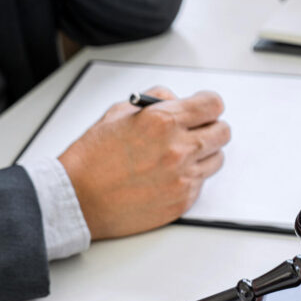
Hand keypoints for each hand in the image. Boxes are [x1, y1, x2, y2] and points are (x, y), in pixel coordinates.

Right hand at [58, 87, 230, 240]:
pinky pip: (201, 183)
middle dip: (210, 128)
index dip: (208, 106)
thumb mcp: (118, 112)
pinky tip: (167, 176)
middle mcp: (179, 149)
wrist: (77, 199)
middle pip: (223, 132)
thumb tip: (177, 100)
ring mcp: (183, 177)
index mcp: (163, 121)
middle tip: (194, 132)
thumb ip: (155, 100)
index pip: (213, 105)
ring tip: (179, 156)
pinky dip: (190, 178)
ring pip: (217, 159)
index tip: (203, 109)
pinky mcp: (182, 201)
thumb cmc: (91, 158)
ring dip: (203, 154)